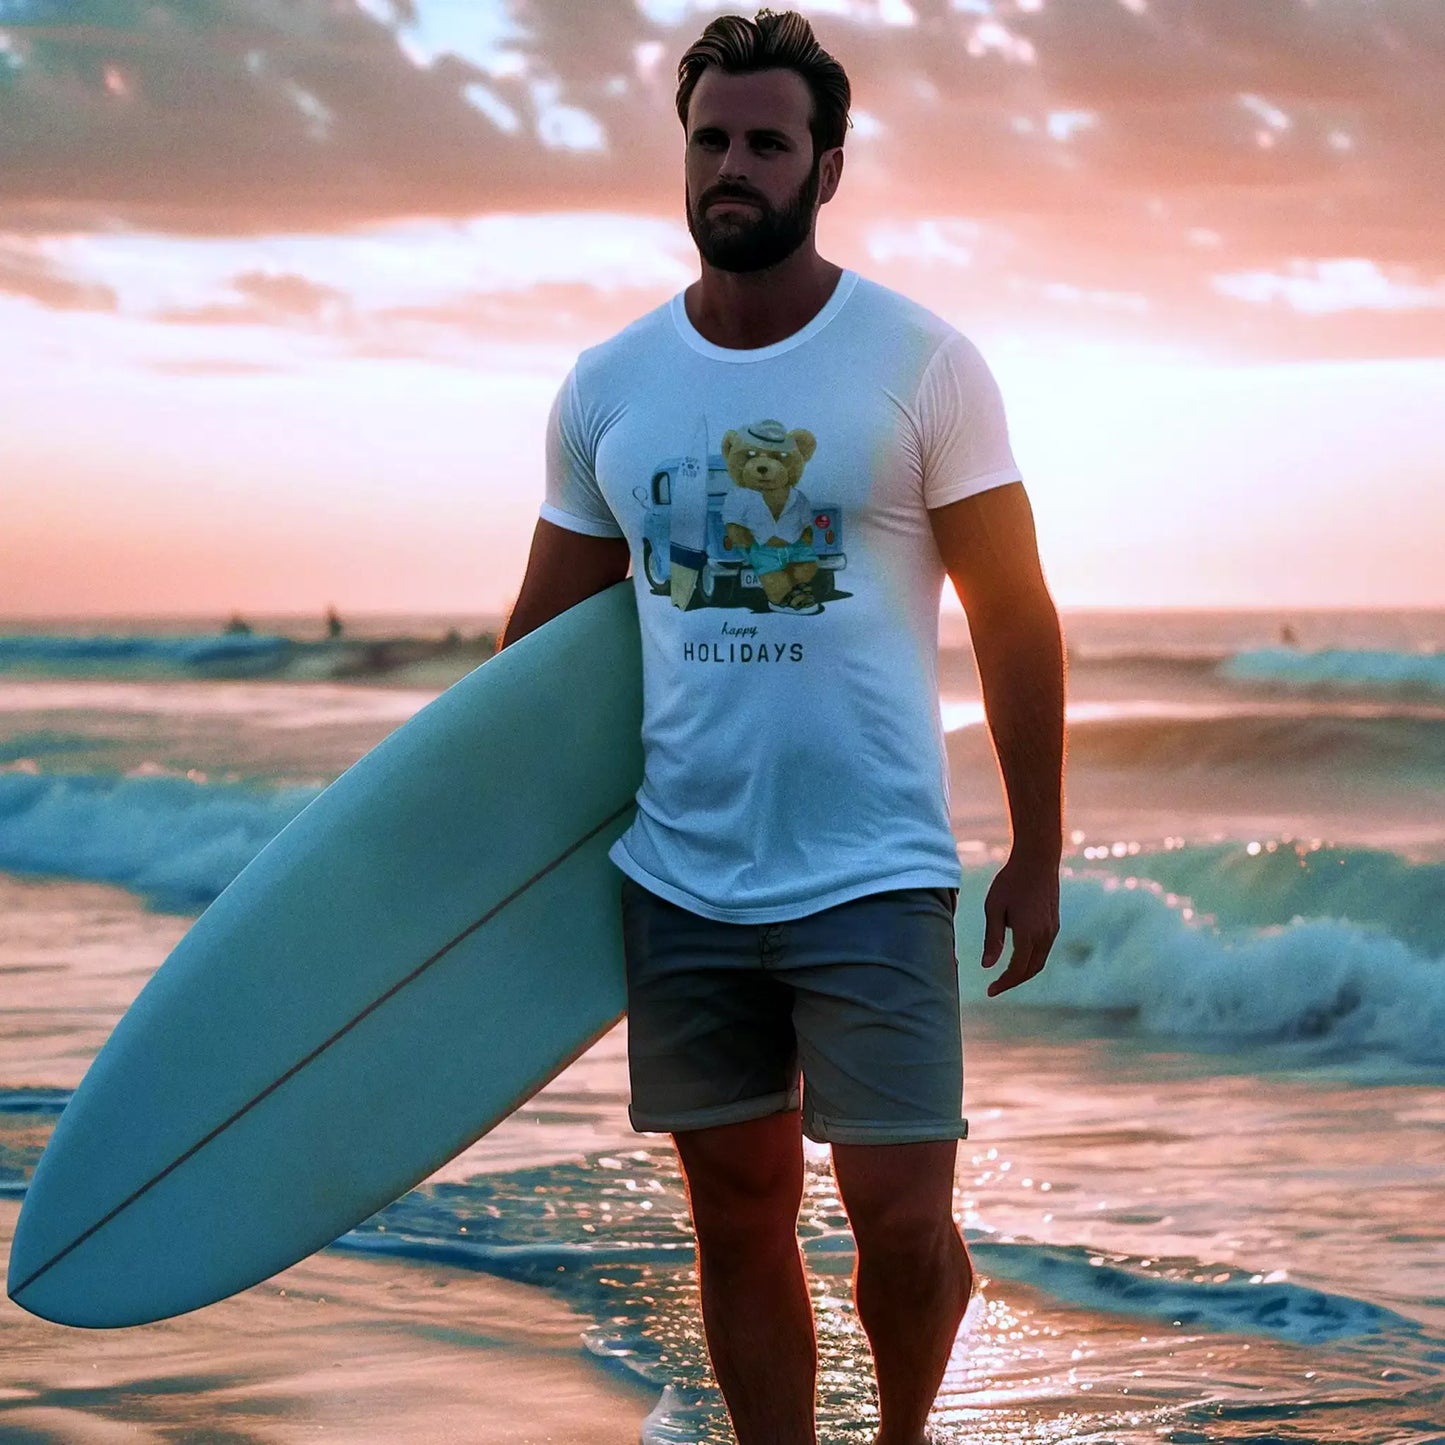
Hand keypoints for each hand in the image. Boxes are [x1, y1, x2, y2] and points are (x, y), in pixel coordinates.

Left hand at [980, 850, 1059, 996]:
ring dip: (1023, 972)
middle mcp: (1044, 936)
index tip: (990, 991)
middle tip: (996, 988)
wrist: (1037, 860)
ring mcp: (1052, 930)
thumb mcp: (993, 908)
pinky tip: (1018, 956)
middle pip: (1031, 970)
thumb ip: (993, 939)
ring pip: (1039, 961)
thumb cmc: (1010, 881)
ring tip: (1005, 976)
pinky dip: (1031, 959)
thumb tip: (987, 966)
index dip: (1003, 984)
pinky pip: (1044, 949)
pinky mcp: (1054, 924)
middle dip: (1013, 982)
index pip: (1017, 969)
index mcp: (1027, 934)